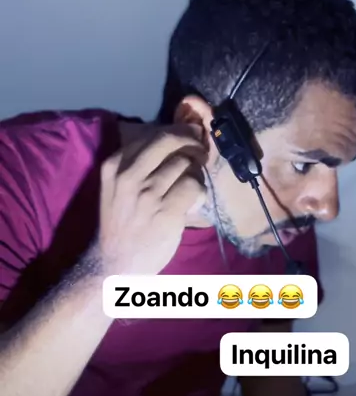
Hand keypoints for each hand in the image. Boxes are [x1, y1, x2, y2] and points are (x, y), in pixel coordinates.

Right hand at [98, 124, 206, 275]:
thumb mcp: (117, 187)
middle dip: (191, 142)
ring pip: (185, 164)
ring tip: (191, 186)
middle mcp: (128, 175)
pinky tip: (194, 202)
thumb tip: (174, 140)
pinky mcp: (166, 211)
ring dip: (196, 173)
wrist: (114, 263)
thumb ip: (138, 164)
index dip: (176, 132)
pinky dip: (200, 192)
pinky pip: (193, 186)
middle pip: (169, 141)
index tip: (188, 137)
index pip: (151, 134)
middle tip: (200, 151)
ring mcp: (147, 193)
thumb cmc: (121, 224)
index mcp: (114, 165)